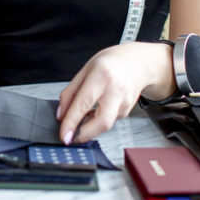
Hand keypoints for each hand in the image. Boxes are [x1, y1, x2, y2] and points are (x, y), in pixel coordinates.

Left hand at [57, 42, 173, 143]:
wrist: (138, 63)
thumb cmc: (111, 63)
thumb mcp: (85, 70)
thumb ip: (70, 93)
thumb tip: (61, 114)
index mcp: (102, 76)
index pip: (84, 103)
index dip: (72, 122)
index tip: (63, 135)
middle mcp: (116, 90)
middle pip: (102, 122)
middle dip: (84, 134)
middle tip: (71, 137)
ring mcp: (124, 102)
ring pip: (105, 125)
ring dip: (89, 127)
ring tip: (82, 117)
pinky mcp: (127, 111)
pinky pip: (108, 121)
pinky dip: (97, 120)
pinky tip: (96, 110)